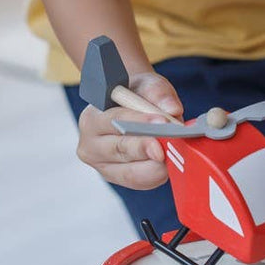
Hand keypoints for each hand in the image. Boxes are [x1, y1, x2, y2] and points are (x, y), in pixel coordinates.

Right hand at [76, 71, 183, 189]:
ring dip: (156, 165)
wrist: (129, 109)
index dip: (140, 122)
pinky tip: (168, 166)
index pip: (115, 121)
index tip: (162, 123)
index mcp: (92, 118)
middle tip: (168, 146)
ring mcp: (102, 166)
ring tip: (174, 156)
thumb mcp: (145, 83)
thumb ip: (157, 91)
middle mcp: (90, 145)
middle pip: (120, 149)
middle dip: (147, 148)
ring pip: (130, 172)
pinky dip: (156, 175)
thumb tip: (173, 109)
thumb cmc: (135, 96)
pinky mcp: (118, 178)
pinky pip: (139, 182)